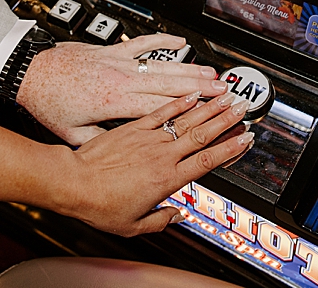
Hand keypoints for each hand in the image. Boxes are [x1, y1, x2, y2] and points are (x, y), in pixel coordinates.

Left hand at [17, 33, 226, 144]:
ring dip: (188, 68)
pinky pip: (139, 43)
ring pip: (159, 65)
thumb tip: (122, 150)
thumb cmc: (46, 102)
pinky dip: (160, 42)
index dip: (189, 112)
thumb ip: (103, 141)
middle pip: (168, 84)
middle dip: (201, 89)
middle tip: (226, 92)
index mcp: (114, 103)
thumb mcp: (74, 133)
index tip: (210, 115)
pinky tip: (178, 42)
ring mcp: (114, 62)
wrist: (26, 72)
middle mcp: (119, 79)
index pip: (161, 108)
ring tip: (213, 73)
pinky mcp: (107, 50)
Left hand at [54, 91, 253, 235]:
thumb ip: (160, 220)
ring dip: (208, 107)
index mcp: (167, 180)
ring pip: (184, 119)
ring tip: (226, 96)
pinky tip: (190, 93)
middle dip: (226, 120)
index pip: (207, 161)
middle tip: (244, 108)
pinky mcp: (131, 128)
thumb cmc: (98, 203)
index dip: (230, 150)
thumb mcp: (134, 225)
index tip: (247, 140)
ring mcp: (146, 138)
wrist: (71, 182)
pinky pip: (158, 111)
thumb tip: (175, 217)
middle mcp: (160, 155)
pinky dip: (176, 102)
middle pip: (202, 134)